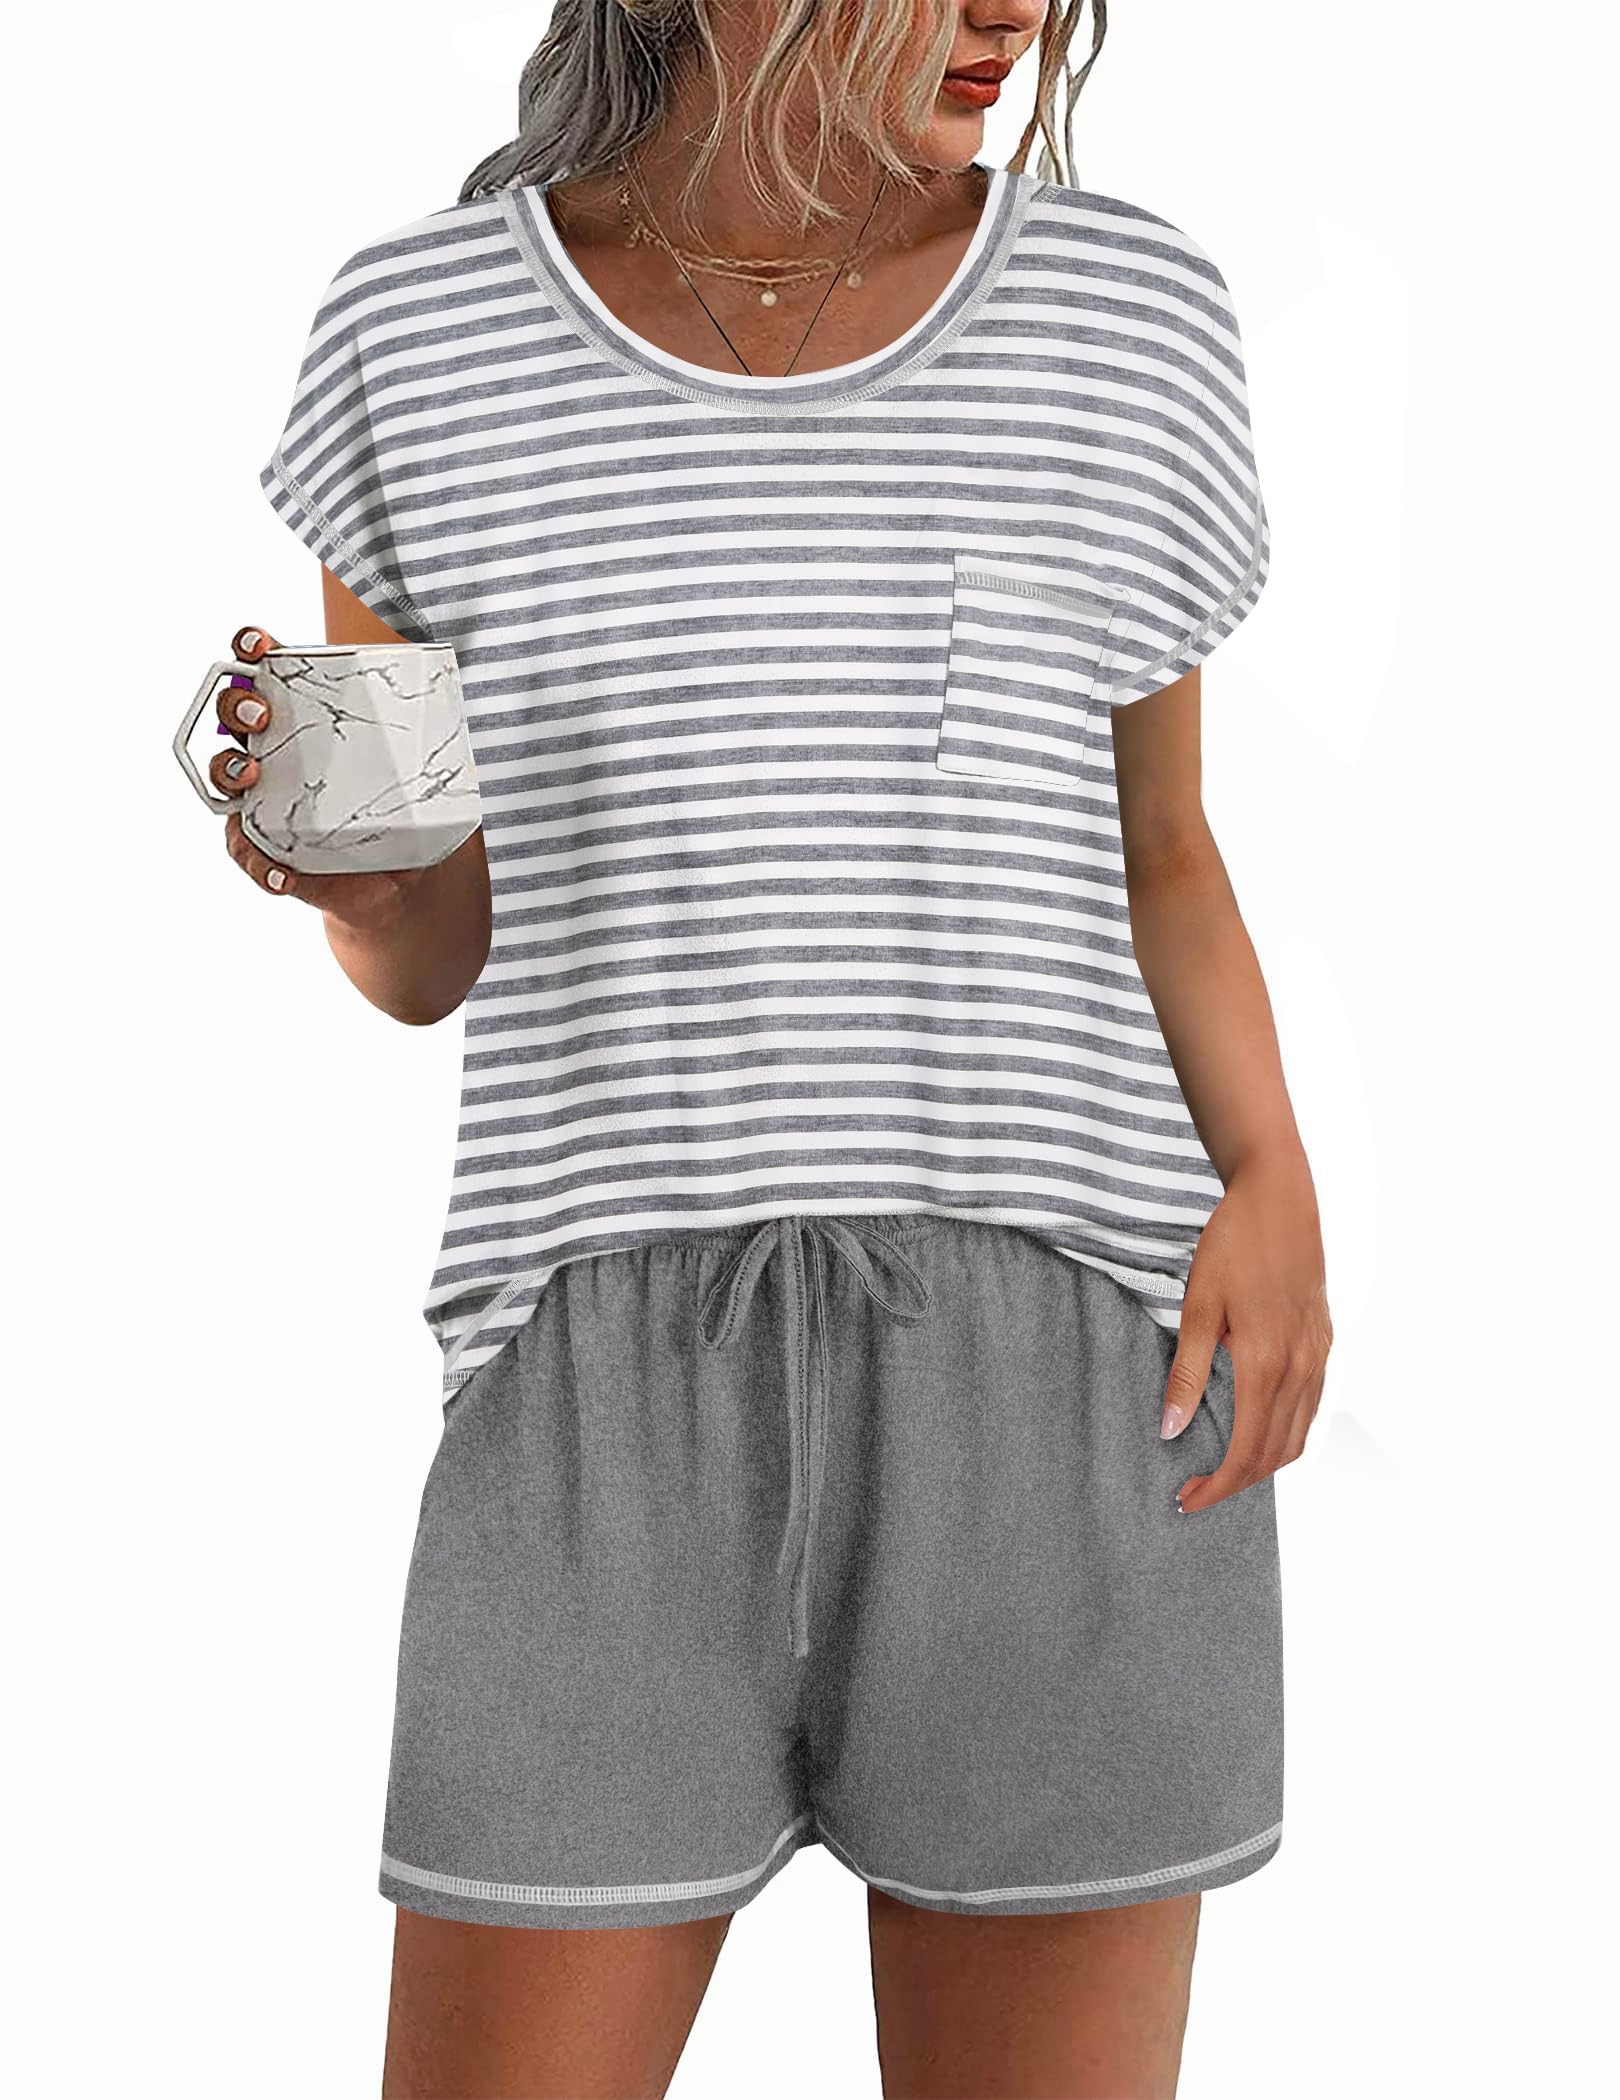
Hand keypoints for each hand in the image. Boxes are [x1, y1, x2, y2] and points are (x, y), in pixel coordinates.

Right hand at [212, 624, 438, 931]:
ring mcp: (261, 800)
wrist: (400, 877)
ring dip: (231, 770)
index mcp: (301, 717)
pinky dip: (260, 864)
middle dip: (237, 706)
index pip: (264, 670)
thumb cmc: (399, 805)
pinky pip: (247, 854)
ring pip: (224, 778)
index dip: (250, 648)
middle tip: (261, 714)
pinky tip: (281, 872)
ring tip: (253, 775)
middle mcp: (271, 751)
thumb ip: (424, 729)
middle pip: (233, 715)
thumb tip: (453, 692)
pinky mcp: (265, 849)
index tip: (259, 644)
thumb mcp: (416, 764)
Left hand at [1160, 1150, 1332, 1512]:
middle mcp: (1301, 1368)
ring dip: (1263, 1464)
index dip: (1217, 1486)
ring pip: (1299, 1436)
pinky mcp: (1323, 1343)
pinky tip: (1257, 1429)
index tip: (1187, 1499)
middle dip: (1236, 1483)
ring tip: (1222, 1470)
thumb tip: (1169, 1429)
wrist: (1280, 1199)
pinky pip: (1309, 1408)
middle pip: (1276, 1455)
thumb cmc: (1234, 1245)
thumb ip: (1186, 1373)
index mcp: (1266, 1363)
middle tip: (1195, 1490)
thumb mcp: (1197, 1306)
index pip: (1246, 1453)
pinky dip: (1284, 1434)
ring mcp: (1318, 1357)